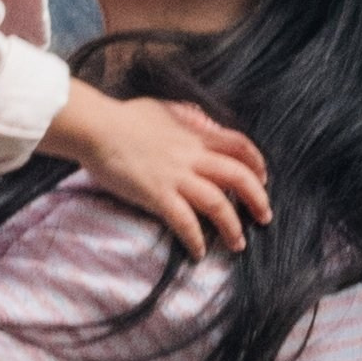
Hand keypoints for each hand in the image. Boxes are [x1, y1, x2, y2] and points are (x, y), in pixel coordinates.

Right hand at [44, 86, 270, 257]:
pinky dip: (196, 239)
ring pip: (218, 203)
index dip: (257, 163)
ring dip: (233, 227)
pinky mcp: (157, 195)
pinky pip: (185, 222)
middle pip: (239, 177)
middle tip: (264, 217)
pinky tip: (199, 252)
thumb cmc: (123, 117)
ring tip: (238, 244)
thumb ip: (187, 116)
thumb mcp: (163, 108)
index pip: (239, 146)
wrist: (96, 128)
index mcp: (195, 134)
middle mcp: (192, 156)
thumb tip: (203, 121)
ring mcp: (176, 176)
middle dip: (258, 199)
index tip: (264, 178)